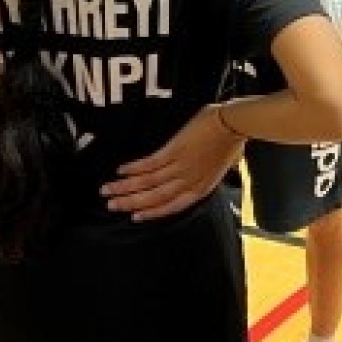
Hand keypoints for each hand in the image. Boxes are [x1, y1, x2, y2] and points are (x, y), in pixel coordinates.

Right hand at [100, 106, 240, 220]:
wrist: (234, 124)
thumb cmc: (231, 142)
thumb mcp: (222, 166)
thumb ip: (207, 174)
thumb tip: (200, 173)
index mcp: (200, 188)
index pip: (171, 206)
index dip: (151, 212)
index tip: (134, 216)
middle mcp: (188, 182)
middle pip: (154, 198)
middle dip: (130, 202)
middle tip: (110, 206)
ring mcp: (180, 167)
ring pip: (147, 183)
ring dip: (125, 188)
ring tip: (107, 190)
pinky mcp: (174, 151)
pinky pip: (150, 164)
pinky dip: (133, 168)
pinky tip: (120, 171)